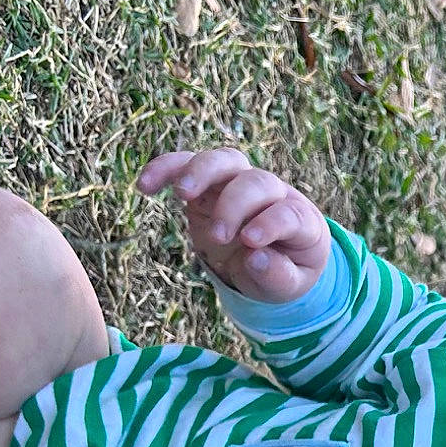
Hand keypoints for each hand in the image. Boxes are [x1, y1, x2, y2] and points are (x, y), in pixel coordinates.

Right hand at [135, 147, 333, 303]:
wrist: (269, 258)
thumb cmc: (283, 271)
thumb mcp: (289, 286)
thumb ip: (278, 276)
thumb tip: (255, 258)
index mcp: (300, 219)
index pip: (289, 212)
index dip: (271, 222)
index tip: (251, 242)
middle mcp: (272, 194)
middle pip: (256, 181)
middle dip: (235, 205)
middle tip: (220, 237)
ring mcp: (239, 184)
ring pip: (224, 161)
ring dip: (201, 171)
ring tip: (180, 194)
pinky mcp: (209, 184)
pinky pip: (187, 165)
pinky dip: (166, 168)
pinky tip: (145, 185)